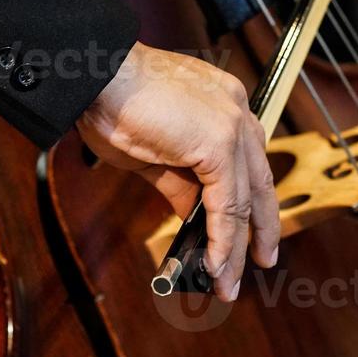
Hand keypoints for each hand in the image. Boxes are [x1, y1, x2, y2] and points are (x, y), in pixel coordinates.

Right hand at [77, 42, 279, 300]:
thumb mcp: (153, 151)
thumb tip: (194, 215)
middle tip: (262, 258)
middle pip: (259, 180)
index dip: (247, 200)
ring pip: (245, 198)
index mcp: (224, 103)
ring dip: (235, 245)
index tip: (246, 229)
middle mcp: (237, 110)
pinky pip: (227, 204)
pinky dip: (221, 239)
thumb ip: (180, 183)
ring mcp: (232, 125)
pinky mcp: (219, 143)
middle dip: (261, 226)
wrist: (95, 76)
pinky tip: (215, 264)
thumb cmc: (112, 103)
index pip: (246, 161)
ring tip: (227, 280)